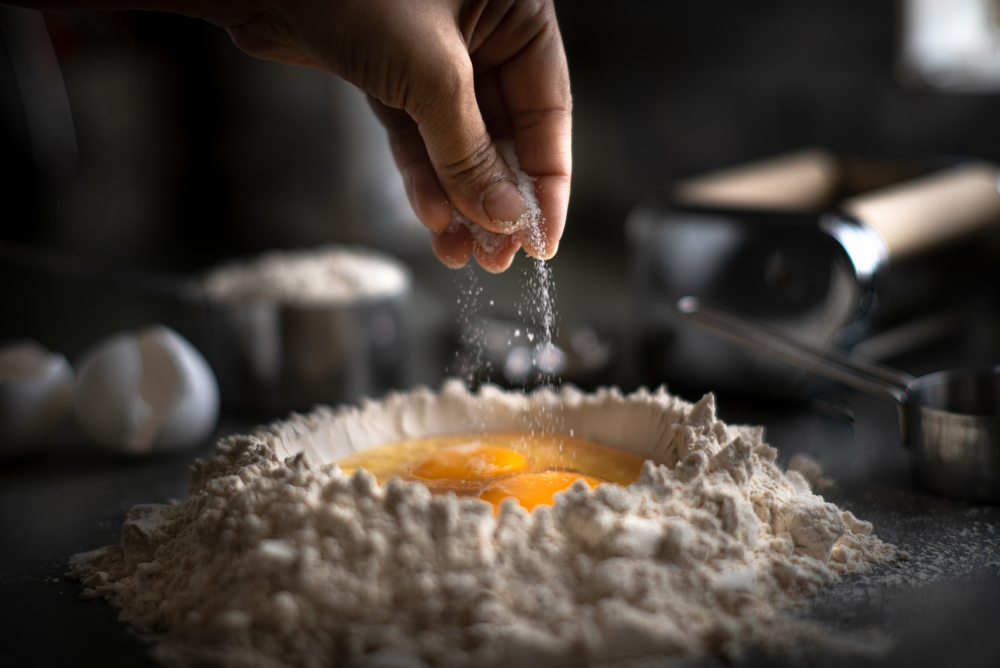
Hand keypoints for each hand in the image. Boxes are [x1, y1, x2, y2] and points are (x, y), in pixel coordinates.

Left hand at [224, 0, 571, 271]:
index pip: (548, 112)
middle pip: (504, 134)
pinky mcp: (390, 74)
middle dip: (497, 200)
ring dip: (458, 201)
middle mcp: (482, 33)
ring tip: (460, 253)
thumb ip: (471, 152)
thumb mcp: (431, 76)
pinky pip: (417, 136)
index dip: (547, 183)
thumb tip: (506, 218)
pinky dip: (422, 177)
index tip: (542, 240)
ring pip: (458, 143)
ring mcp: (434, 56)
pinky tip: (431, 217)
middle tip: (497, 257)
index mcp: (515, 13)